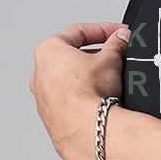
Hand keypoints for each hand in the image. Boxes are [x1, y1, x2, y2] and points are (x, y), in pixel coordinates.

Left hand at [29, 21, 130, 159]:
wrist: (87, 129)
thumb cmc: (90, 93)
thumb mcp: (110, 59)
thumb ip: (116, 43)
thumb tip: (121, 37)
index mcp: (48, 50)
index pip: (79, 32)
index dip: (104, 30)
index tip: (118, 33)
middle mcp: (39, 73)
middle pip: (71, 55)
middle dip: (96, 54)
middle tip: (117, 56)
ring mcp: (42, 97)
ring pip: (69, 80)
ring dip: (88, 77)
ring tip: (110, 81)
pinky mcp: (51, 118)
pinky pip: (69, 100)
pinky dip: (83, 97)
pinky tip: (99, 100)